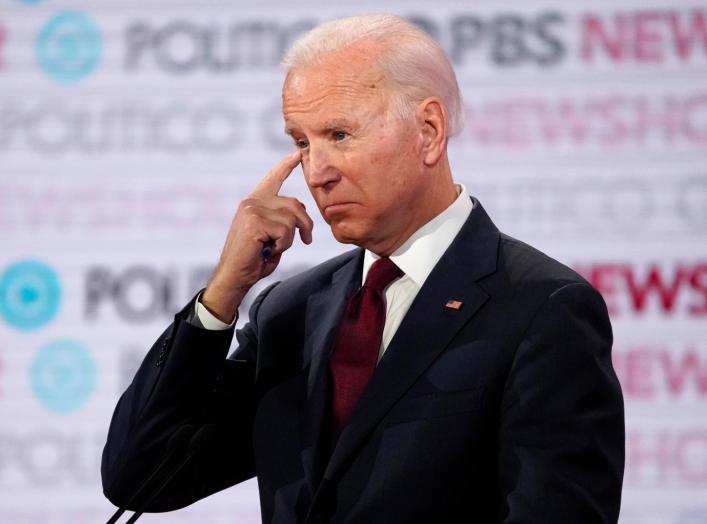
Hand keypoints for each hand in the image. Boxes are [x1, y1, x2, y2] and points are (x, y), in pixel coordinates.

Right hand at [201, 150, 312, 321]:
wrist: (234, 277)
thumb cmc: (253, 261)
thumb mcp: (272, 236)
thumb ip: (283, 220)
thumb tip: (301, 210)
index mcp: (254, 203)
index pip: (272, 180)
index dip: (285, 166)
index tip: (297, 154)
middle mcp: (252, 202)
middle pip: (295, 204)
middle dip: (305, 225)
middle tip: (306, 240)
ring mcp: (252, 209)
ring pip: (292, 219)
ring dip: (290, 240)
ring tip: (273, 249)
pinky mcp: (254, 221)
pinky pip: (285, 232)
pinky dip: (282, 246)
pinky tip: (267, 251)